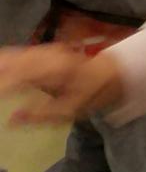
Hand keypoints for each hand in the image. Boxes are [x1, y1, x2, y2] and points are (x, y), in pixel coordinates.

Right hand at [0, 44, 125, 122]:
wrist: (108, 72)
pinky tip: (2, 66)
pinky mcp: (46, 51)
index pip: (22, 76)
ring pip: (18, 55)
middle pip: (17, 61)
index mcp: (56, 71)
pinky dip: (9, 60)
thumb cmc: (88, 94)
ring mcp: (48, 51)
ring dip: (4, 65)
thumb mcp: (67, 111)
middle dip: (3, 71)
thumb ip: (38, 116)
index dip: (4, 84)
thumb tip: (10, 120)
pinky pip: (23, 53)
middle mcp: (50, 56)